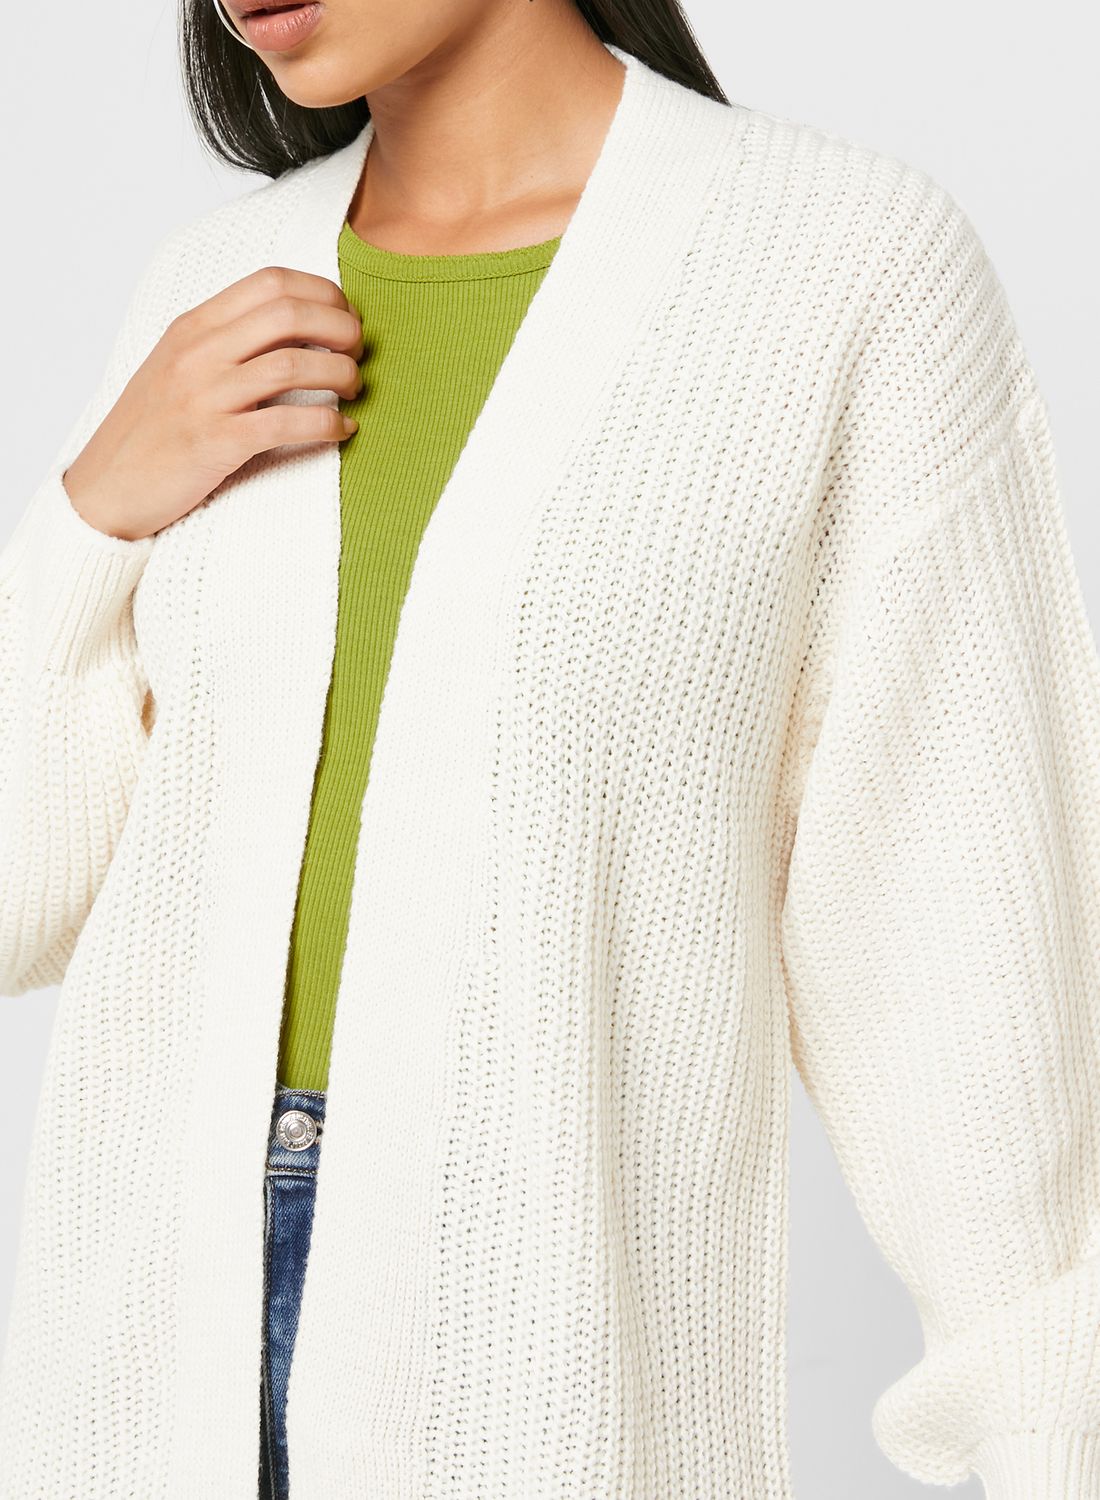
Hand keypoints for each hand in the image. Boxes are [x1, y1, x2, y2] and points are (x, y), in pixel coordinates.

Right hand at [63, 266, 364, 541]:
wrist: (107, 486)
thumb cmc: (152, 428)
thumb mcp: (178, 365)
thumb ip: (226, 339)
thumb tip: (295, 323)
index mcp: (193, 326)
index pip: (270, 282)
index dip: (322, 293)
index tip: (345, 317)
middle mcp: (199, 353)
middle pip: (289, 314)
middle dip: (342, 328)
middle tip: (359, 351)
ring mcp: (207, 397)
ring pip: (294, 365)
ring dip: (342, 373)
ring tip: (354, 388)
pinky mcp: (217, 443)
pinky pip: (287, 423)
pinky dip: (328, 424)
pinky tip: (343, 429)